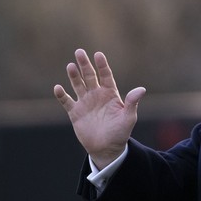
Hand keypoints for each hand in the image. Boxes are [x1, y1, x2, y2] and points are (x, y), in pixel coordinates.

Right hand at [54, 49, 145, 168]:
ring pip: (78, 85)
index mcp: (110, 94)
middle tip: (79, 52)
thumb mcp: (128, 118)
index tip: (98, 54)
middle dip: (84, 64)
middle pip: (89, 76)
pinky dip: (62, 95)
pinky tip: (58, 88)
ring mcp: (85, 103)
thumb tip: (142, 89)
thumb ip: (132, 102)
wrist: (107, 149)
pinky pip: (67, 102)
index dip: (102, 65)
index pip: (105, 75)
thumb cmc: (120, 133)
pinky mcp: (75, 113)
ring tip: (70, 66)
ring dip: (73, 76)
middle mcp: (96, 95)